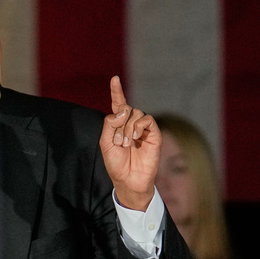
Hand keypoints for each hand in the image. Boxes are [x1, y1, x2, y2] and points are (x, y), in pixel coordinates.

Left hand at [98, 75, 160, 210]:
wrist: (128, 179)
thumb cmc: (116, 163)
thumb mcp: (105, 143)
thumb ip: (110, 124)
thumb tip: (123, 110)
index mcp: (118, 125)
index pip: (118, 104)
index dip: (117, 91)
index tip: (114, 79)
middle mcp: (131, 123)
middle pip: (126, 108)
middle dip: (119, 123)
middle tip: (118, 142)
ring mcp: (143, 128)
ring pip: (135, 113)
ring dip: (127, 128)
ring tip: (126, 144)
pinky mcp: (153, 134)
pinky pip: (147, 120)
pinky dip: (138, 126)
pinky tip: (135, 138)